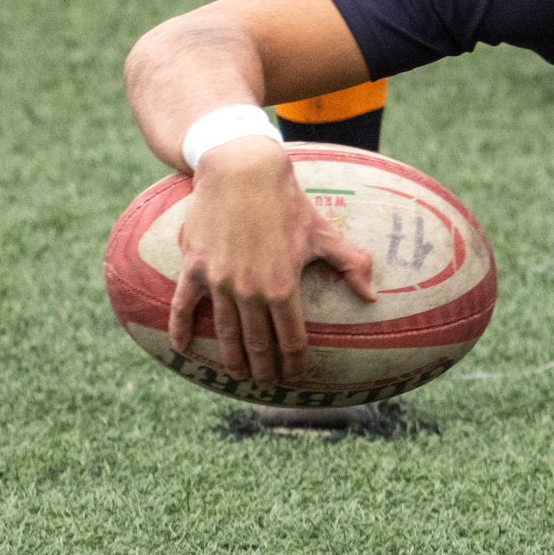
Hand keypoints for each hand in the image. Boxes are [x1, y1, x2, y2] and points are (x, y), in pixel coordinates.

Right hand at [168, 137, 374, 384]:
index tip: (295, 377)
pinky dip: (181, 331)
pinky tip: (184, 350)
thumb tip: (372, 296)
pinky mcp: (195, 268)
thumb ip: (351, 263)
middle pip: (257, 344)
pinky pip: (183, 307)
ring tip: (238, 376)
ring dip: (231, 359)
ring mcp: (219, 281)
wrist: (242, 170)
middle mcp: (250, 291)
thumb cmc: (287, 201)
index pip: (290, 339)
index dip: (294, 363)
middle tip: (266, 385)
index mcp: (284, 286)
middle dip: (264, 370)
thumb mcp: (323, 232)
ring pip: (224, 333)